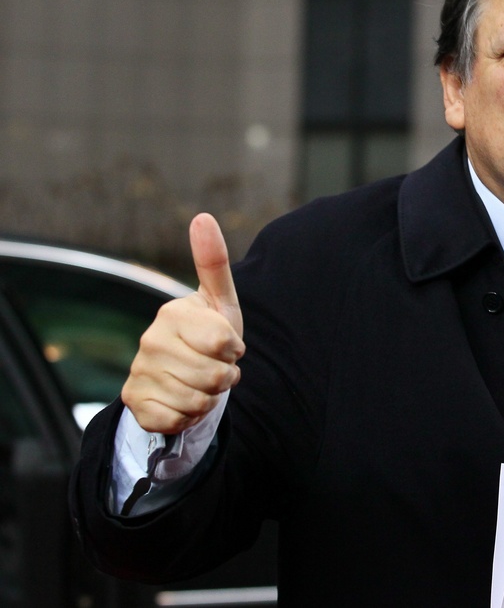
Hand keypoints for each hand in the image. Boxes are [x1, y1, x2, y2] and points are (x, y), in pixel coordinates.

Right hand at [121, 213, 244, 433]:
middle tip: (215, 366)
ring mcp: (139, 372)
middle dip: (225, 376)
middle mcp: (149, 340)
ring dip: (210, 398)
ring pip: (199, 401)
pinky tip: (183, 401)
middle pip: (215, 376)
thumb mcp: (220, 301)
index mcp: (173, 313)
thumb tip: (202, 216)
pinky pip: (178, 420)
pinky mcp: (134, 403)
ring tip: (200, 383)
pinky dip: (189, 417)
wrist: (180, 376)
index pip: (224, 344)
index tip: (226, 344)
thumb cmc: (209, 335)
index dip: (235, 350)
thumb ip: (214, 261)